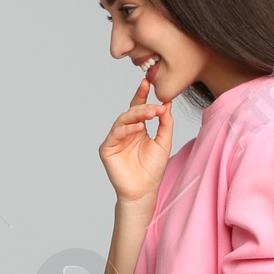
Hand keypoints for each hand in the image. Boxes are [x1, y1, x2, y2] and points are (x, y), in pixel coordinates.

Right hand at [99, 73, 172, 207]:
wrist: (144, 190)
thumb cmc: (153, 169)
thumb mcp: (164, 141)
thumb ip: (165, 123)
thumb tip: (167, 102)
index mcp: (137, 129)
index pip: (138, 108)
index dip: (142, 95)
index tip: (148, 82)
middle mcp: (125, 132)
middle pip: (131, 112)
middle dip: (143, 107)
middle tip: (156, 107)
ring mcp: (115, 140)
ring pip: (122, 120)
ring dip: (136, 115)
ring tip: (150, 115)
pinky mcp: (107, 149)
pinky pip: (115, 134)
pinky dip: (127, 129)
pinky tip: (139, 128)